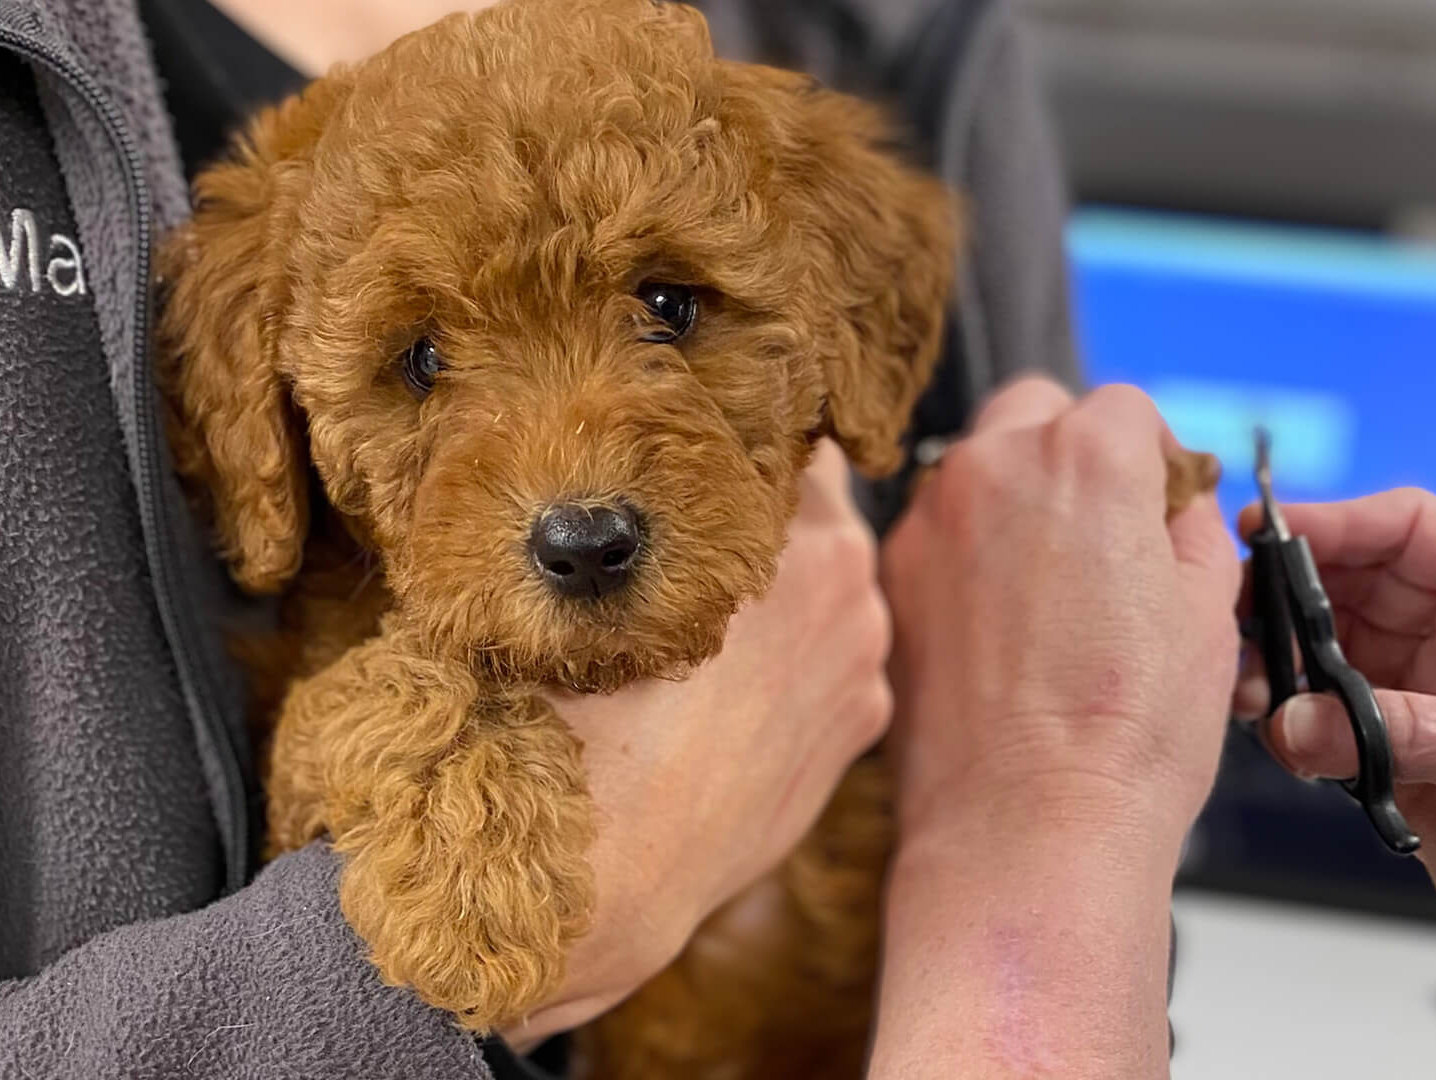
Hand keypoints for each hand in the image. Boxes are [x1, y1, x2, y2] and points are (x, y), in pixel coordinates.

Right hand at [503, 439, 892, 1043]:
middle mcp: (854, 592)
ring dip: (777, 600)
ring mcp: (862, 671)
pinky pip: (826, 669)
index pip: (795, 443)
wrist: (600, 874)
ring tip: (694, 627)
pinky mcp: (854, 739)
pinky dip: (788, 670)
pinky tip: (719, 695)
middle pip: (817, 519)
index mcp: (802, 532)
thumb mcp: (581, 585)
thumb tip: (619, 481)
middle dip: (759, 525)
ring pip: (826, 597)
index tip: (697, 456)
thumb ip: (629, 517)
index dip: (741, 444)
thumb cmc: (573, 718)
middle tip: (683, 540)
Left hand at [882, 378, 1240, 843]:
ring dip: (1014, 502)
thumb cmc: (1127, 733)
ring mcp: (929, 519)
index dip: (1152, 461)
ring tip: (1049, 595)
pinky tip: (999, 627)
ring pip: (977, 470)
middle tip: (1102, 538)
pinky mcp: (890, 576)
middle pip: (1037, 415)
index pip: (1125, 411)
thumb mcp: (1209, 611)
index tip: (1158, 512)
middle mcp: (993, 467)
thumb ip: (1190, 524)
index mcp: (1087, 456)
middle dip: (1072, 455)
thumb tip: (1173, 499)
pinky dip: (966, 555)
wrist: (1025, 823)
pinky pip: (936, 533)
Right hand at [1239, 488, 1435, 981]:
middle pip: (1353, 585)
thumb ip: (1412, 732)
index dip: (1340, 522)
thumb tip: (1303, 721)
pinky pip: (1324, 728)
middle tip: (1234, 615)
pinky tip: (1281, 740)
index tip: (1268, 533)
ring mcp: (1426, 703)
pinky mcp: (1398, 765)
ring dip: (1282, 668)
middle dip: (1289, 596)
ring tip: (1256, 693)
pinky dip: (1291, 731)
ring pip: (1327, 656)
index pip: (1414, 530)